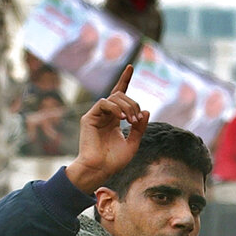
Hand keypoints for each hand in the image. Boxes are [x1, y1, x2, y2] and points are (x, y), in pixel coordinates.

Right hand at [66, 65, 148, 193]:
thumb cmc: (114, 161)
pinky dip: (115, 107)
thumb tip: (146, 111)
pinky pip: (104, 103)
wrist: (99, 170)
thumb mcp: (133, 143)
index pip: (120, 94)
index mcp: (114, 119)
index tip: (131, 66)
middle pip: (121, 95)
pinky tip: (121, 118)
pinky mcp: (88, 118)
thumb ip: (140, 128)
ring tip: (130, 121)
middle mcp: (105, 114)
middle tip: (136, 119)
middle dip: (133, 104)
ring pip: (114, 97)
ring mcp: (96, 115)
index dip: (125, 79)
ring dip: (127, 106)